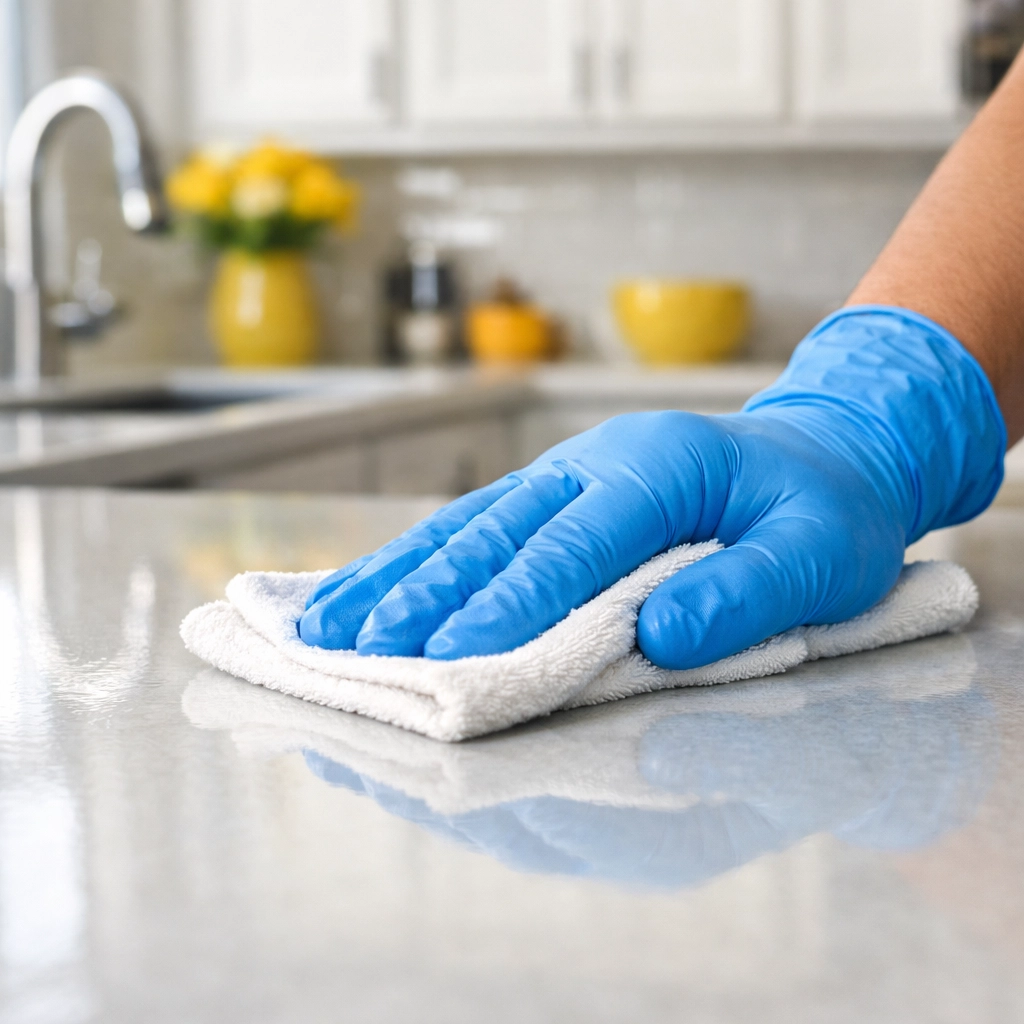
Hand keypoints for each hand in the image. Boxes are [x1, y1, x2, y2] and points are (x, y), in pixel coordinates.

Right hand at [299, 308, 1003, 667]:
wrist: (821, 454)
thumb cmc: (822, 512)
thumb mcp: (820, 553)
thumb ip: (746, 592)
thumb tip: (661, 638)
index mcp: (658, 469)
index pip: (571, 547)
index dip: (510, 604)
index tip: (452, 659)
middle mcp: (594, 465)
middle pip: (494, 531)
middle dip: (423, 594)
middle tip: (356, 648)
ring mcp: (566, 475)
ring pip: (466, 526)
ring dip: (398, 578)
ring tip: (328, 625)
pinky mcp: (552, 496)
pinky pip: (475, 526)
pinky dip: (417, 562)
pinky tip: (371, 590)